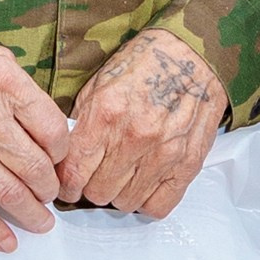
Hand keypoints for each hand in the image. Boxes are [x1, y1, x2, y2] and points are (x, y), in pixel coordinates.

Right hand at [0, 30, 67, 253]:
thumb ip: (24, 91)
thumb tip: (47, 125)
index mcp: (9, 87)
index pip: (55, 133)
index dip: (63, 153)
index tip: (59, 159)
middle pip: (37, 169)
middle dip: (50, 189)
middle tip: (51, 194)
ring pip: (10, 193)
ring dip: (31, 214)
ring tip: (41, 222)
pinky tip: (7, 241)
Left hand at [59, 25, 224, 218]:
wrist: (194, 54)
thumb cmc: (147, 63)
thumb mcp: (100, 83)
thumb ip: (83, 122)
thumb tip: (67, 154)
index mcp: (106, 114)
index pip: (73, 173)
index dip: (65, 184)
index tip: (68, 183)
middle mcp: (134, 138)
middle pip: (97, 193)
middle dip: (91, 187)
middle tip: (96, 175)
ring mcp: (164, 154)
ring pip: (125, 203)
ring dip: (119, 194)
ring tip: (122, 176)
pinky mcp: (188, 164)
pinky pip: (158, 206)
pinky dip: (147, 201)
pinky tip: (144, 184)